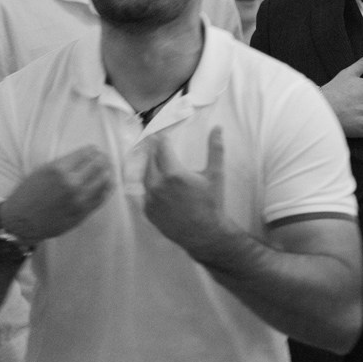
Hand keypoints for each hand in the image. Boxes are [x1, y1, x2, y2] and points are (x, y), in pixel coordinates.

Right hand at [0, 146, 114, 243]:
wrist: (19, 222)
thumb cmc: (27, 194)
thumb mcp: (41, 171)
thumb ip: (64, 165)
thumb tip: (86, 157)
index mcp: (58, 170)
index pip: (86, 154)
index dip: (92, 150)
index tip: (95, 150)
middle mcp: (71, 184)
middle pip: (98, 165)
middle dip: (103, 159)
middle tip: (104, 158)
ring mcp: (79, 200)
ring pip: (104, 181)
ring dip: (108, 172)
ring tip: (108, 169)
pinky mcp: (82, 213)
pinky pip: (101, 198)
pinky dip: (106, 189)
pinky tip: (107, 184)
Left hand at [144, 127, 230, 258]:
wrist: (205, 234)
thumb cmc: (212, 203)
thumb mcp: (216, 174)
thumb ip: (215, 149)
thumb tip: (217, 127)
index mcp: (174, 173)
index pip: (162, 149)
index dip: (161, 140)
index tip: (160, 134)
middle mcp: (158, 185)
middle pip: (151, 160)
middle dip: (153, 150)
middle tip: (154, 142)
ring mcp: (151, 199)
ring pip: (146, 176)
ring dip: (149, 166)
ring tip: (154, 160)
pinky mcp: (148, 211)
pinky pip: (145, 193)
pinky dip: (149, 184)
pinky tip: (155, 182)